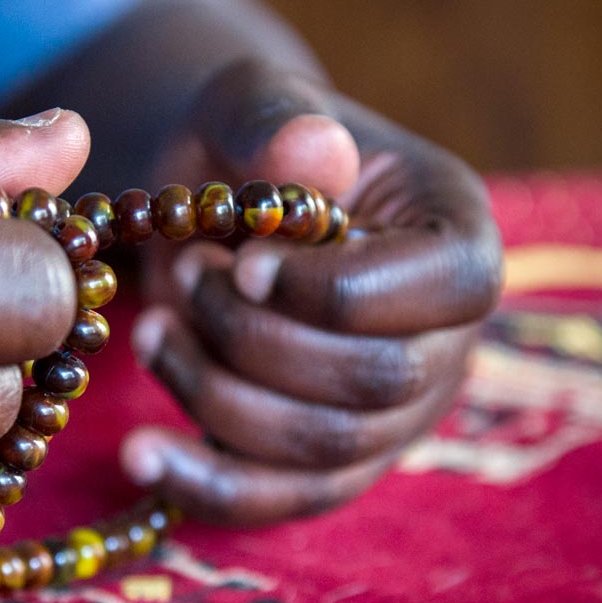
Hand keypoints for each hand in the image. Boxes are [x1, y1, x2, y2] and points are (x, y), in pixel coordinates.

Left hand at [124, 59, 502, 522]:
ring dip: (219, 393)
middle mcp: (449, 339)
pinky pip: (284, 500)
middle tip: (185, 278)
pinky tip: (139, 455)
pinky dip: (208, 485)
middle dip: (259, 339)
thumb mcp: (250, 102)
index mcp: (461, 238)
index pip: (447, 288)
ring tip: (151, 328)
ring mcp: (398, 415)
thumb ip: (277, 120)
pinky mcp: (334, 465)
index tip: (245, 263)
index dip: (339, 290)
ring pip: (325, 447)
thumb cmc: (246, 145)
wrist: (215, 203)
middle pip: (379, 382)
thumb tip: (313, 154)